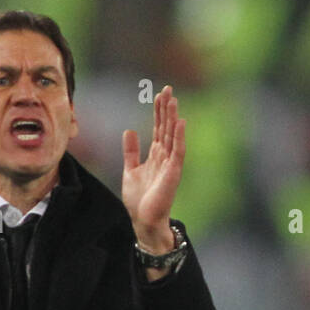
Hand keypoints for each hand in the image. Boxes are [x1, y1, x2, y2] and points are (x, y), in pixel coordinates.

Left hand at [122, 85, 185, 252]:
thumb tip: (129, 130)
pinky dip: (180, 136)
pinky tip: (180, 122)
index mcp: (156, 155)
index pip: (159, 128)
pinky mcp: (174, 173)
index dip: (158, 112)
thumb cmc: (139, 200)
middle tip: (167, 89)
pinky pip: (178, 151)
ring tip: (173, 99)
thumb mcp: (130, 170)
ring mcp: (171, 164)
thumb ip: (131, 151)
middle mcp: (165, 156)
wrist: (143, 220)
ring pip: (173, 135)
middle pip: (166, 127)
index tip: (158, 94)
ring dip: (173, 117)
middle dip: (166, 109)